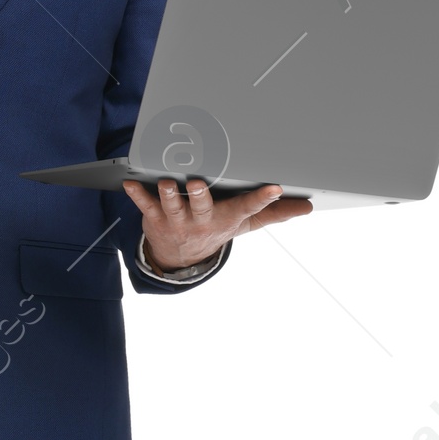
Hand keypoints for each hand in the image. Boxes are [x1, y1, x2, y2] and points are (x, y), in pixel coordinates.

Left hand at [122, 175, 312, 268]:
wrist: (180, 257)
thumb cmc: (215, 228)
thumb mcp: (244, 223)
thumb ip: (273, 213)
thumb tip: (307, 208)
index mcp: (226, 218)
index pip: (248, 208)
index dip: (263, 199)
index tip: (274, 188)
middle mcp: (201, 219)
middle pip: (202, 206)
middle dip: (200, 195)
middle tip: (197, 182)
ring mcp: (177, 219)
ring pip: (172, 205)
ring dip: (168, 194)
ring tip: (166, 182)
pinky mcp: (155, 217)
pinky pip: (145, 205)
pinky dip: (137, 195)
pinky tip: (130, 184)